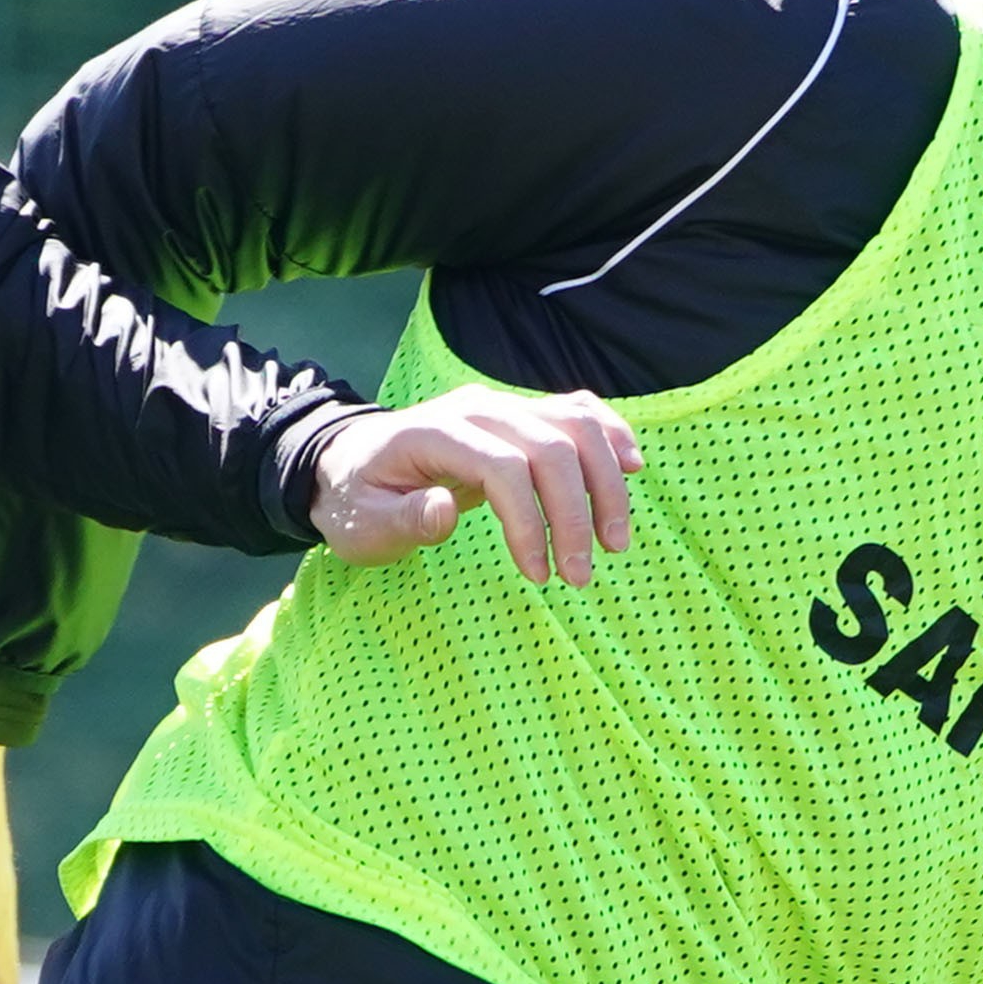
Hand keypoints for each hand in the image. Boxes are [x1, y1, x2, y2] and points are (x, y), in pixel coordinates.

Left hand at [308, 385, 644, 585]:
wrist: (349, 463)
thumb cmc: (356, 501)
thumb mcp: (359, 525)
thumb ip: (401, 519)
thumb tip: (445, 511)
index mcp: (435, 433)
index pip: (505, 468)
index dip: (531, 523)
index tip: (538, 576)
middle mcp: (478, 409)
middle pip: (553, 447)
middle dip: (577, 515)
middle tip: (581, 577)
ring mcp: (503, 407)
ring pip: (577, 426)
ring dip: (607, 484)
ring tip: (615, 543)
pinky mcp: (521, 415)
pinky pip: (578, 412)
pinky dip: (612, 436)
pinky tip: (633, 469)